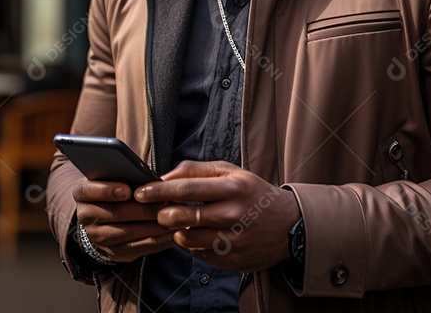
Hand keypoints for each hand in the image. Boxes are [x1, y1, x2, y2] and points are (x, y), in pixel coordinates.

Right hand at [73, 180, 175, 263]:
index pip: (88, 190)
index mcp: (83, 193)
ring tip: (172, 218)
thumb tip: (152, 178)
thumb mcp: (115, 176)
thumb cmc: (117, 188)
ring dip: (152, 226)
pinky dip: (155, 242)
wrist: (105, 215)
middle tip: (165, 202)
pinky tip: (170, 235)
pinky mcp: (113, 253)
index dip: (107, 190)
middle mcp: (86, 216)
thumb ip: (127, 172)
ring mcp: (98, 237)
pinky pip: (135, 250)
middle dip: (142, 209)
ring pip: (126, 232)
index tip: (127, 190)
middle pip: (114, 213)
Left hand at [133, 160, 299, 272]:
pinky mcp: (231, 261)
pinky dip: (190, 244)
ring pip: (186, 238)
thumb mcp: (232, 172)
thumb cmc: (254, 194)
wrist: (289, 227)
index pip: (187, 189)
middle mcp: (233, 215)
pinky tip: (198, 234)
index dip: (159, 191)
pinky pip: (197, 253)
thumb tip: (164, 176)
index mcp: (233, 188)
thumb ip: (197, 170)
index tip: (141, 192)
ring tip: (179, 221)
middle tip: (156, 210)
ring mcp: (232, 241)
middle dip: (162, 213)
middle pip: (182, 217)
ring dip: (175, 230)